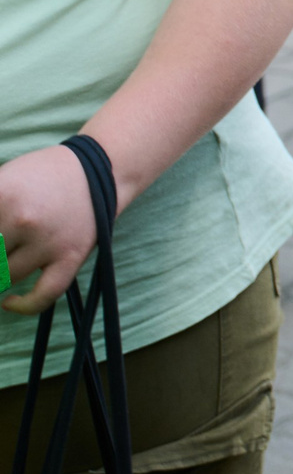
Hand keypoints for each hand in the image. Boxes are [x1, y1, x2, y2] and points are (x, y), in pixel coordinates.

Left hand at [0, 144, 100, 313]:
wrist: (101, 168)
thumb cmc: (43, 174)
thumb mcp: (2, 179)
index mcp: (0, 196)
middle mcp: (22, 220)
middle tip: (1, 249)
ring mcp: (48, 241)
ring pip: (4, 276)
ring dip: (0, 274)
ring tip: (4, 263)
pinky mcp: (71, 257)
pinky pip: (44, 295)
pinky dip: (23, 305)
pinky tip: (8, 302)